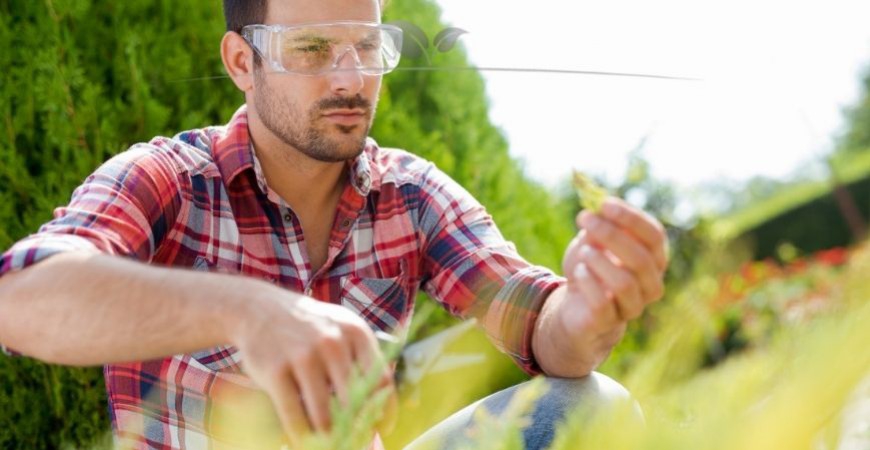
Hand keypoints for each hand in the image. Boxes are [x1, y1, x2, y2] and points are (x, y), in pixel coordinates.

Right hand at [229, 288, 393, 446]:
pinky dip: (300, 436)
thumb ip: (361, 360)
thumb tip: (380, 408)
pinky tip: (303, 443)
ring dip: (328, 438)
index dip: (384, 410)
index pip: (381, 380)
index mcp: (356, 333)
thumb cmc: (309, 326)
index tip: (383, 428)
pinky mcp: (275, 370)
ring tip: (330, 444)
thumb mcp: (341, 330)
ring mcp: (303, 356)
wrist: (260, 309)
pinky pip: (293, 414)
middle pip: (354, 402)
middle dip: (355, 429)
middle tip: (352, 440)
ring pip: (324, 414)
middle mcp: (332, 343)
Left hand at [537, 197, 667, 375]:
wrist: (576, 304)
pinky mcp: (610, 321)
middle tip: (585, 220)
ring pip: (625, 283)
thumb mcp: (591, 240)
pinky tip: (579, 272)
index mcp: (653, 258)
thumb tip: (595, 201)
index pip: (654, 235)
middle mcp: (650, 283)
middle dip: (611, 235)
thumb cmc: (590, 266)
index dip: (631, 218)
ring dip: (600, 261)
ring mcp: (633, 305)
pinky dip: (588, 282)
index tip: (604, 204)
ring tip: (584, 252)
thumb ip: (597, 222)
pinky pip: (603, 303)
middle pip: (641, 259)